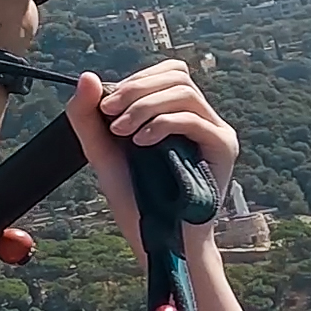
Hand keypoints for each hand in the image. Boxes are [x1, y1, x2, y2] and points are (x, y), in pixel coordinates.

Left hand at [70, 60, 238, 257]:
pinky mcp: (223, 148)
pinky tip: (140, 143)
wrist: (157, 239)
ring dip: (145, 105)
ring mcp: (215, 131)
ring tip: (121, 132)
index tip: (106, 105)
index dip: (136, 79)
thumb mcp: (103, 152)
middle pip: (177, 75)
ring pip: (185, 92)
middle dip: (136, 89)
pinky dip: (162, 124)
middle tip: (109, 114)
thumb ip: (88, 116)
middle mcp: (202, 117)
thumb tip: (86, 76)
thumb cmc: (135, 196)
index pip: (168, 71)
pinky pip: (194, 120)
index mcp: (178, 112)